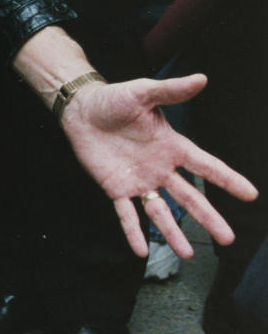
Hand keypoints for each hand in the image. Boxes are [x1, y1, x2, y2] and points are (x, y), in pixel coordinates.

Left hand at [59, 74, 258, 256]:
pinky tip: (142, 251)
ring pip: (160, 213)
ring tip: (188, 254)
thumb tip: (202, 78)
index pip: (205, 166)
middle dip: (208, 217)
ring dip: (173, 234)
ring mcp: (138, 181)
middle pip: (189, 197)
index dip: (227, 180)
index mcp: (171, 146)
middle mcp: (160, 168)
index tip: (250, 195)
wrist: (82, 110)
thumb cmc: (114, 98)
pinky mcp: (115, 188)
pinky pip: (126, 214)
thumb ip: (172, 90)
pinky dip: (133, 232)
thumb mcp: (144, 92)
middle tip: (228, 239)